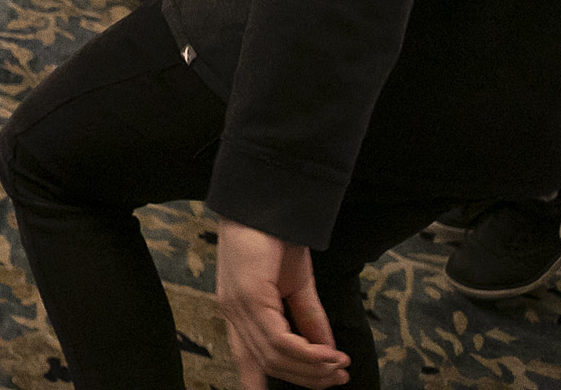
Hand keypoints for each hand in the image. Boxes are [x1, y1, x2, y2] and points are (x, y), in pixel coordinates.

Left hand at [217, 221, 348, 388]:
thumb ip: (308, 319)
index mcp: (239, 312)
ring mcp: (237, 306)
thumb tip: (326, 352)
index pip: (246, 359)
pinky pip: (279, 341)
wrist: (267, 200)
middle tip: (339, 377)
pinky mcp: (249, 297)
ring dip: (312, 368)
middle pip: (267, 365)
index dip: (259, 386)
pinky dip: (308, 354)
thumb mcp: (296, 285)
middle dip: (308, 378)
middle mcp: (232, 313)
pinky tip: (330, 355)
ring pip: (275, 357)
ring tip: (339, 366)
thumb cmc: (277, 237)